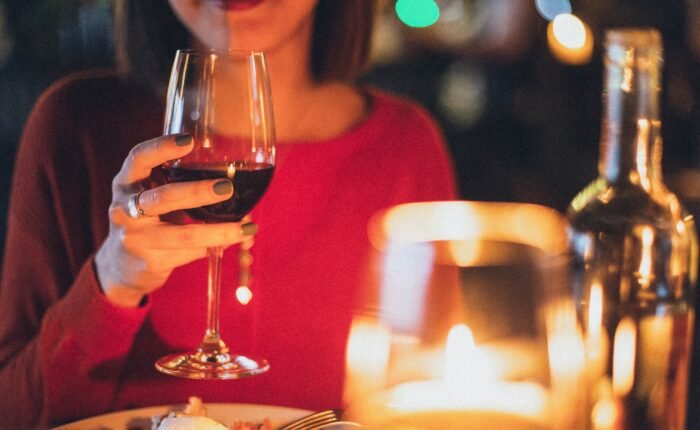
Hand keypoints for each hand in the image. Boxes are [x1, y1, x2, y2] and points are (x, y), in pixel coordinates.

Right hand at [95, 134, 254, 307]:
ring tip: (246, 228)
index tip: (189, 140)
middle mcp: (124, 209)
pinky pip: (188, 253)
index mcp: (126, 183)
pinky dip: (212, 247)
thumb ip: (176, 180)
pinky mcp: (149, 262)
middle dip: (197, 192)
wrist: (123, 264)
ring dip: (217, 232)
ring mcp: (135, 238)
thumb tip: (232, 175)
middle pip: (163, 198)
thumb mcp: (152, 193)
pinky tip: (229, 243)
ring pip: (181, 235)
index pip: (138, 159)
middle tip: (227, 187)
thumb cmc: (148, 218)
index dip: (161, 148)